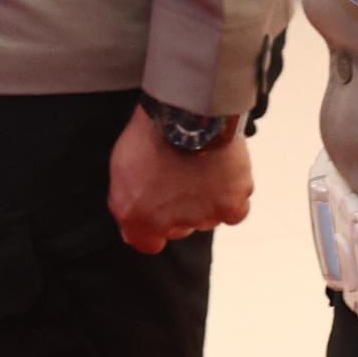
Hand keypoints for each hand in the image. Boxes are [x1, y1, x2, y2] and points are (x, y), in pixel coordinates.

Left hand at [107, 108, 252, 252]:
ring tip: (204, 166)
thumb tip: (131, 231)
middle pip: (179, 229)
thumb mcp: (121, 168)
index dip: (154, 227)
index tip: (159, 208)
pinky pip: (235, 211)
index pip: (148, 243)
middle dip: (180, 208)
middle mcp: (170, 224)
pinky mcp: (230, 205)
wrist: (185, 113)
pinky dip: (232, 197)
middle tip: (182, 177)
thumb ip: (126, 202)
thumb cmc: (150, 133)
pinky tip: (226, 178)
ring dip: (207, 199)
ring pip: (208, 218)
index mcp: (138, 217)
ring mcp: (202, 217)